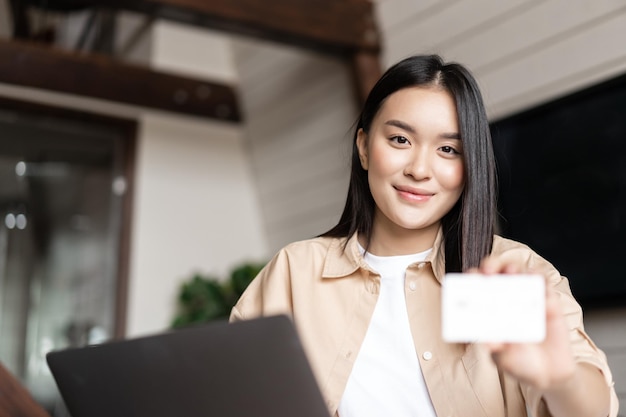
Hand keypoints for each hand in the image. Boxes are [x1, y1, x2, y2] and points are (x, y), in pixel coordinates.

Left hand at [470, 256, 575, 389]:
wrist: (549, 373)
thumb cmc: (518, 362)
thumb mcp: (503, 358)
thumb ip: (496, 349)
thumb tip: (487, 341)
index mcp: (489, 308)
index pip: (477, 286)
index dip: (472, 278)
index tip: (470, 277)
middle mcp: (506, 298)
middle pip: (496, 272)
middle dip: (490, 266)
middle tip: (488, 271)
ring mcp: (527, 298)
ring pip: (519, 272)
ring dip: (513, 267)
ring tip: (510, 272)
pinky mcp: (548, 301)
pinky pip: (544, 284)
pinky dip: (538, 278)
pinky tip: (534, 280)